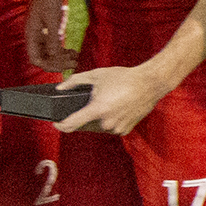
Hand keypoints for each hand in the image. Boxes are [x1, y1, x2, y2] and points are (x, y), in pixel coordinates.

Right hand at [26, 0, 74, 72]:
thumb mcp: (52, 18)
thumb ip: (52, 38)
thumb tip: (53, 56)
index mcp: (31, 35)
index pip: (36, 59)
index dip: (49, 66)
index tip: (65, 66)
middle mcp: (34, 36)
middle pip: (43, 58)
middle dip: (58, 63)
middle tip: (75, 64)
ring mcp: (40, 32)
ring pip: (49, 52)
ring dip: (61, 57)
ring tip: (76, 58)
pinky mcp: (47, 27)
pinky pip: (53, 44)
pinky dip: (62, 49)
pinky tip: (73, 50)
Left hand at [54, 64, 168, 136]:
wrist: (150, 83)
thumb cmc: (124, 78)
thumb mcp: (96, 75)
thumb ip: (74, 81)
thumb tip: (60, 88)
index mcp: (97, 109)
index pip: (71, 124)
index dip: (60, 125)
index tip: (55, 123)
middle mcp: (106, 123)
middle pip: (84, 125)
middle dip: (83, 116)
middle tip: (89, 103)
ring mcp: (116, 128)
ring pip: (97, 128)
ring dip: (95, 120)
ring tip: (104, 104)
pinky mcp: (125, 130)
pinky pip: (109, 128)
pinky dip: (108, 121)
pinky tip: (114, 109)